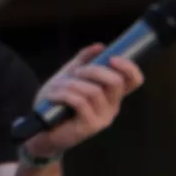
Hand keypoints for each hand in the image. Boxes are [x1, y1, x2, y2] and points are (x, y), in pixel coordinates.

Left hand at [22, 44, 143, 160]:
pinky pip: (79, 102)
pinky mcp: (90, 126)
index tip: (111, 58)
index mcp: (112, 94)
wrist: (42, 129)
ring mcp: (103, 118)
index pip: (134, 80)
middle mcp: (113, 106)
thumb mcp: (70, 76)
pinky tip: (53, 95)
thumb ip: (84, 61)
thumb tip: (100, 46)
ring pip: (93, 91)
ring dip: (71, 83)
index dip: (128, 67)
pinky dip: (63, 94)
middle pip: (115, 82)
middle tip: (76, 72)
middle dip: (93, 70)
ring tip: (57, 87)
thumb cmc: (58, 102)